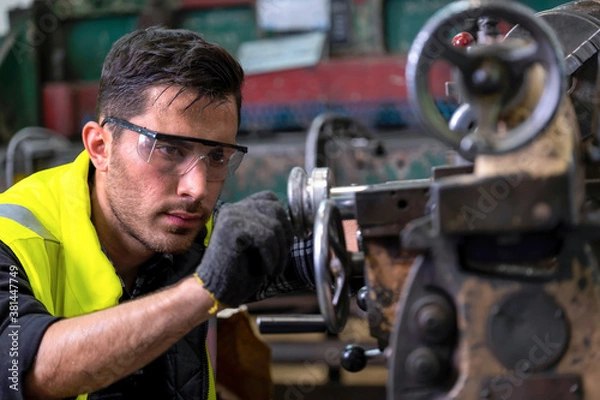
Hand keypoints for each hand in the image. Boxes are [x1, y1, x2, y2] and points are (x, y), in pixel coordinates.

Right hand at [195, 191, 292, 307]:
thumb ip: (271, 229)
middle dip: (286, 237)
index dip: (284, 220)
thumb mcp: (259, 246)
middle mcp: (234, 209)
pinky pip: (265, 238)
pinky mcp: (232, 228)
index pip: (270, 199)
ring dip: (279, 253)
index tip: (286, 243)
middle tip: (281, 260)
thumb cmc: (238, 273)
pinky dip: (271, 257)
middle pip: (276, 209)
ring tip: (273, 269)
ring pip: (274, 227)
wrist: (214, 291)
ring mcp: (232, 216)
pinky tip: (266, 270)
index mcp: (239, 210)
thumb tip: (294, 224)